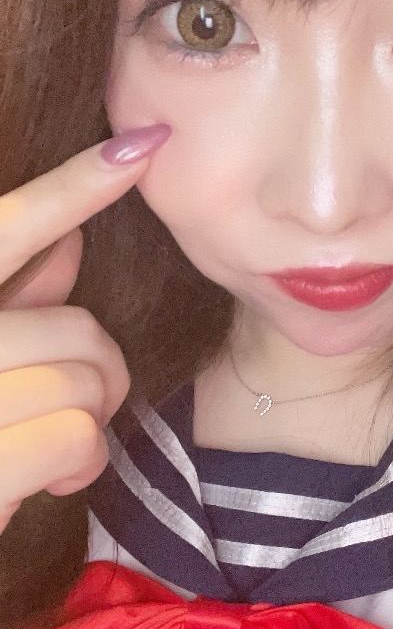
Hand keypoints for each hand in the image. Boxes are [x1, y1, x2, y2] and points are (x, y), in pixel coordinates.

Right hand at [0, 127, 168, 532]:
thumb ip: (9, 299)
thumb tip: (71, 242)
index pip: (3, 232)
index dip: (75, 186)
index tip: (142, 144)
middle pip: (74, 331)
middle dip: (99, 372)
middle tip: (75, 402)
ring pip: (83, 386)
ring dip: (88, 422)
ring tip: (49, 446)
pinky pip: (74, 441)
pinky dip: (79, 467)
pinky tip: (47, 484)